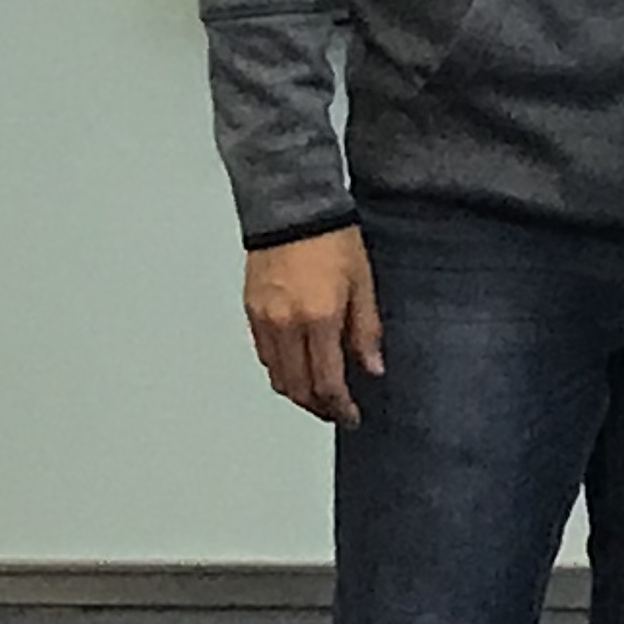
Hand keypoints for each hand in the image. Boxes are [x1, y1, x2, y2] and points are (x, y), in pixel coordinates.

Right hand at [242, 226, 382, 424]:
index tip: (350, 416)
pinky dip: (280, 369)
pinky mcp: (251, 311)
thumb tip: (372, 367)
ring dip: (297, 392)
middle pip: (297, 388)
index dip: (339, 407)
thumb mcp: (363, 282)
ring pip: (277, 376)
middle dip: (317, 406)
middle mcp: (287, 324)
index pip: (326, 382)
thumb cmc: (332, 238)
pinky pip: (264, 355)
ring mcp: (264, 319)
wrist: (293, 207)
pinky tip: (296, 365)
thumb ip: (366, 330)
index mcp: (319, 317)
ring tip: (318, 394)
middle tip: (335, 411)